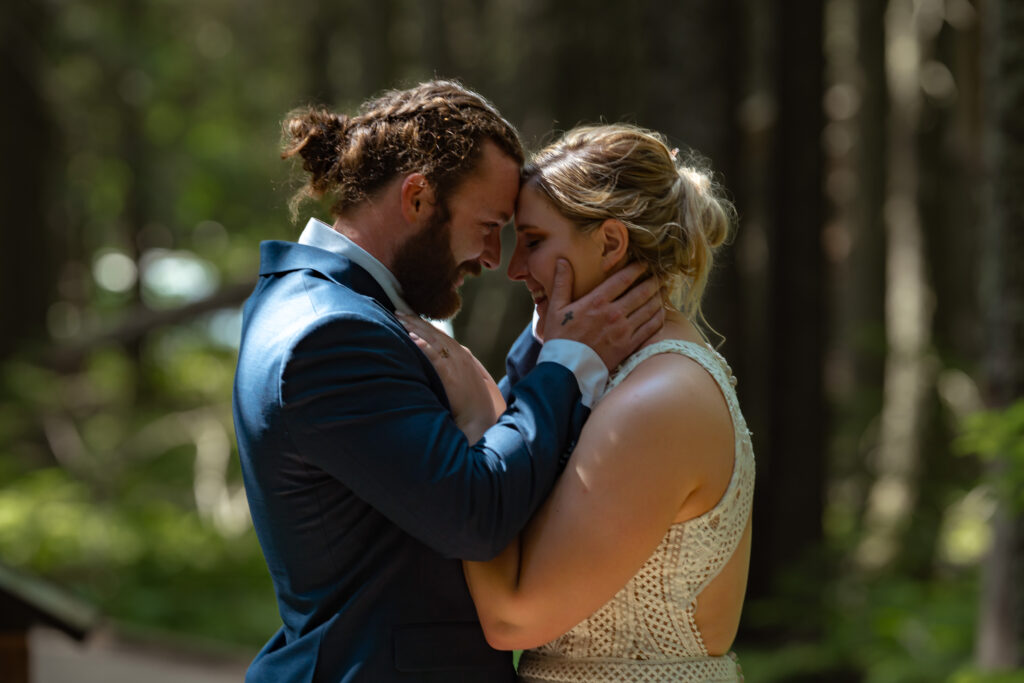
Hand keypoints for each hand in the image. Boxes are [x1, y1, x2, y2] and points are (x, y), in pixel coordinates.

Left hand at [397, 314, 505, 441]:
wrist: (481, 420)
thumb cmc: (476, 404)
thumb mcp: (471, 381)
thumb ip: (458, 367)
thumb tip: (442, 358)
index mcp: (464, 356)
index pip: (441, 335)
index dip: (425, 325)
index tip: (410, 317)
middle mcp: (460, 355)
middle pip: (435, 333)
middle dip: (416, 321)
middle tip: (398, 312)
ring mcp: (456, 364)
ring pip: (433, 339)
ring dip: (416, 328)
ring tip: (400, 319)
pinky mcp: (450, 375)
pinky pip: (435, 357)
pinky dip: (425, 346)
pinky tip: (413, 339)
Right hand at [542, 260, 664, 369]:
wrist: (566, 370)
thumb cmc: (559, 338)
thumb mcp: (555, 308)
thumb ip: (562, 282)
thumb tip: (562, 260)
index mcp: (597, 302)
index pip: (623, 279)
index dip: (637, 268)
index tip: (644, 263)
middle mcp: (614, 314)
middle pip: (642, 292)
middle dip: (653, 280)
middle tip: (659, 274)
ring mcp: (624, 331)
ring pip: (650, 308)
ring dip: (659, 296)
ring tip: (664, 289)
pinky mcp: (629, 345)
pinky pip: (651, 328)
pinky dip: (659, 317)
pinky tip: (661, 311)